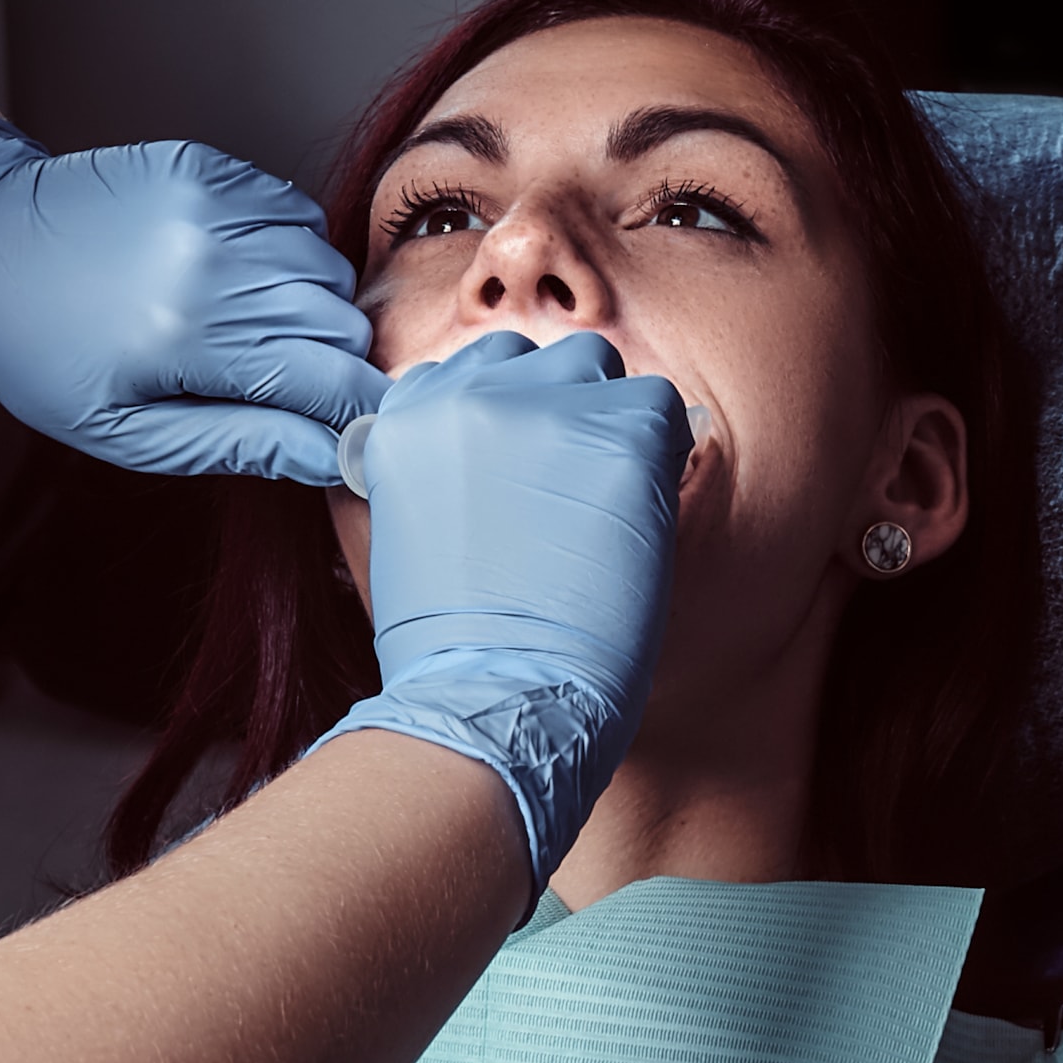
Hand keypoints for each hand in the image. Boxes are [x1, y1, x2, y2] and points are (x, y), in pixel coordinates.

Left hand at [0, 108, 386, 483]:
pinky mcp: (205, 167)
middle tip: (291, 386)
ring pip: (326, 267)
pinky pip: (295, 214)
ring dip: (313, 307)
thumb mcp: (129, 432)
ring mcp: (210, 205)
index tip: (364, 429)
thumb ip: (240, 444)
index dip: (360, 411)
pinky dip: (288, 252)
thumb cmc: (43, 355)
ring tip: (253, 330)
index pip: (331, 378)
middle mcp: (209, 262)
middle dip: (335, 363)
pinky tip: (239, 276)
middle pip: (341, 321)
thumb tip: (334, 458)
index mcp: (189, 340)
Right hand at [325, 330, 692, 888]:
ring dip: (608, 423)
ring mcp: (541, 409)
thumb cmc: (453, 649)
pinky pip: (660, 407)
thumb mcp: (408, 533)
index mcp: (402, 419)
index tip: (520, 476)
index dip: (508, 421)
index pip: (470, 371)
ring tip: (601, 507)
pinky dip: (658, 457)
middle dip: (559, 410)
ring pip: (600, 368)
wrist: (491, 702)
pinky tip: (635, 519)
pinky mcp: (614, 435)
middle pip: (537, 359)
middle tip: (567, 494)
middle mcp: (464, 394)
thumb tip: (500, 446)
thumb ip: (441, 465)